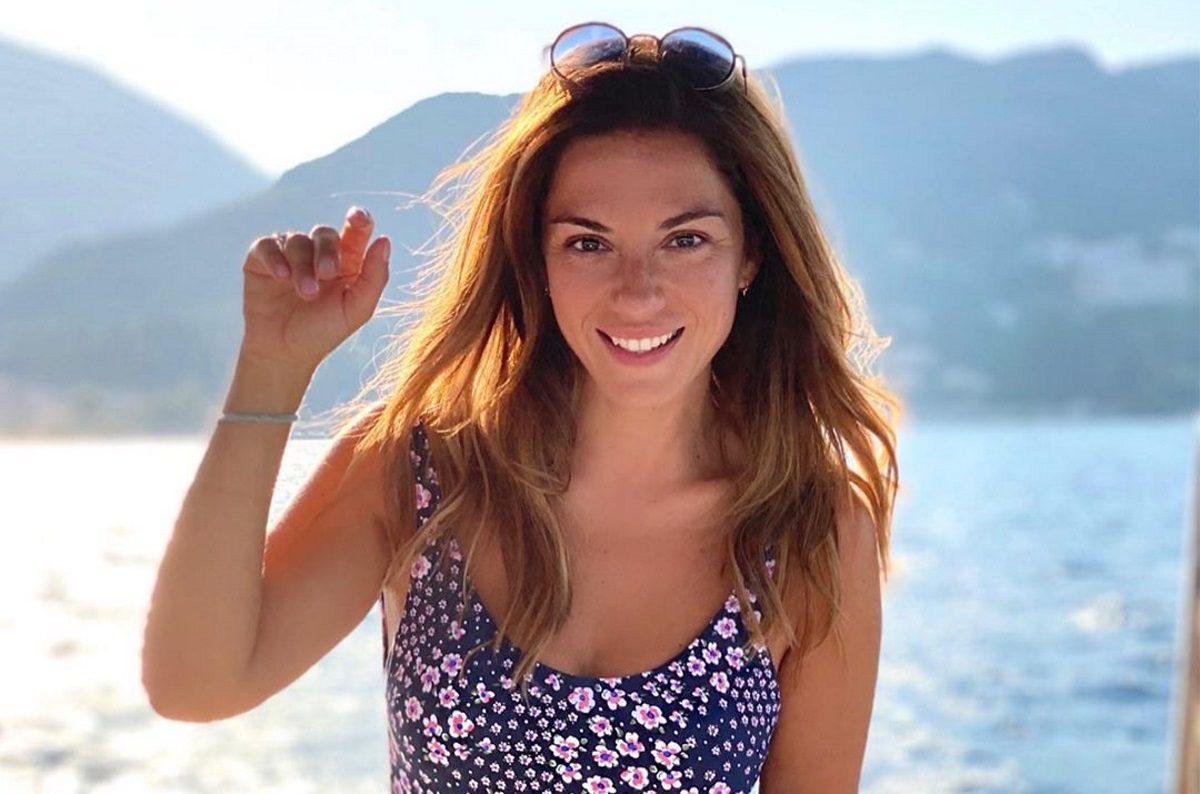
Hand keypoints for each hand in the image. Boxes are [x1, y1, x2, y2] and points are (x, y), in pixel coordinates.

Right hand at [240, 206, 389, 371]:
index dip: (359, 220)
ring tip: (305, 293)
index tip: (358, 218)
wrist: (284, 352)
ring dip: (302, 265)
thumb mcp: (356, 310)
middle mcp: (318, 253)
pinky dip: (274, 258)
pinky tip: (281, 277)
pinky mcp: (261, 260)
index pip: (356, 231)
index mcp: (346, 261)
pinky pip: (266, 245)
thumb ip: (375, 277)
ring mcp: (289, 254)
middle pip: (325, 233)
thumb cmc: (323, 332)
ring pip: (297, 240)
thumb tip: (384, 241)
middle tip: (327, 275)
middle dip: (327, 251)